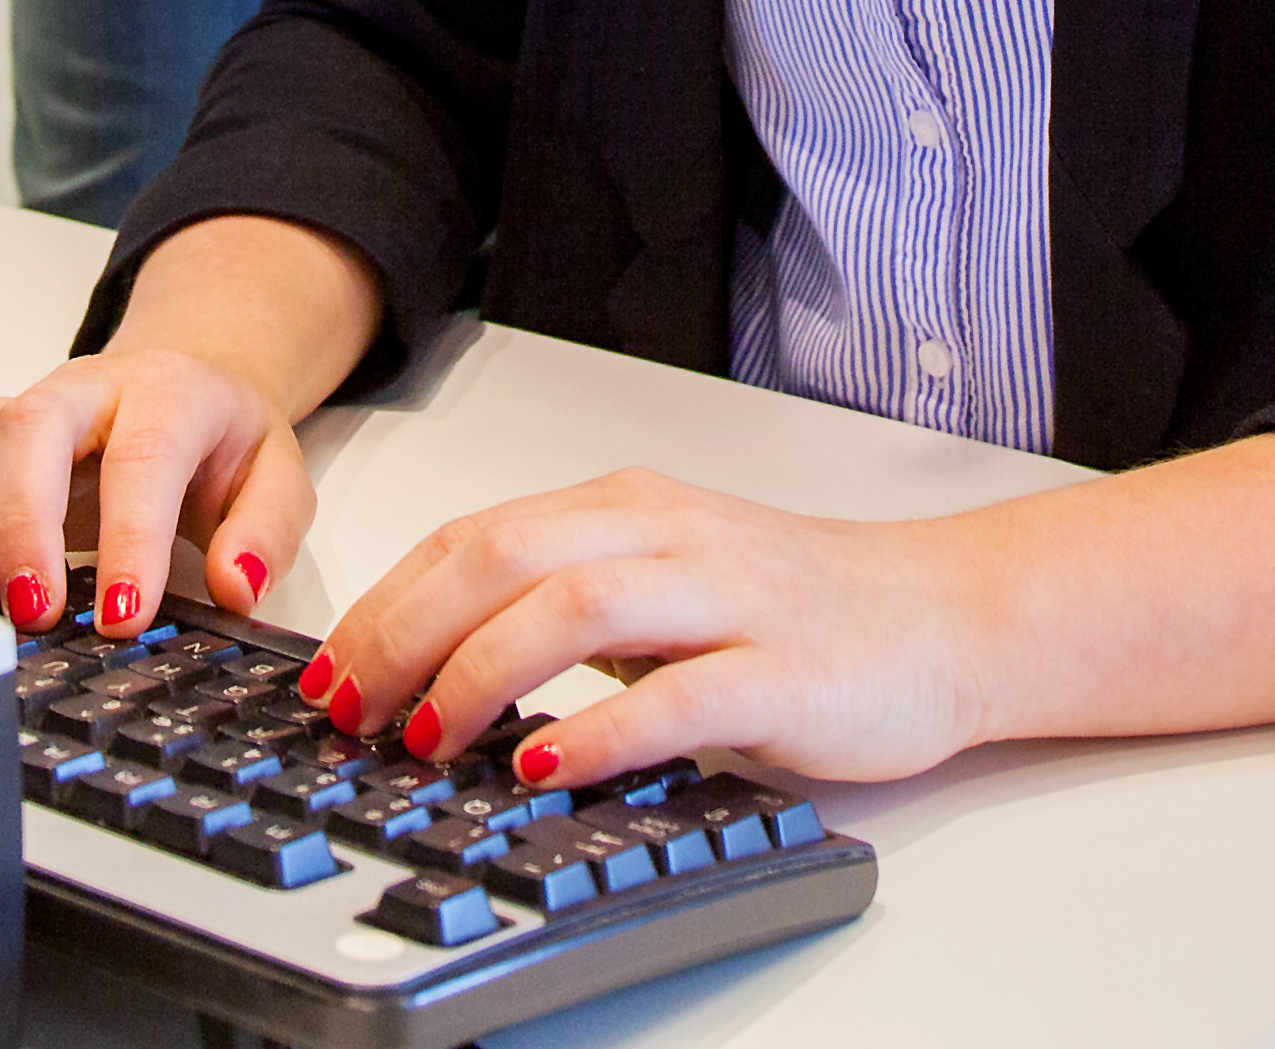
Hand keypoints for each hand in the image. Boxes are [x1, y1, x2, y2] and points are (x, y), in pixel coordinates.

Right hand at [0, 345, 315, 639]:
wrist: (188, 384)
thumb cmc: (224, 441)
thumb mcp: (278, 479)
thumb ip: (266, 532)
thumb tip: (238, 587)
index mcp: (171, 392)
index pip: (143, 455)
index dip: (129, 536)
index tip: (121, 613)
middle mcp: (90, 388)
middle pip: (33, 428)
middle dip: (22, 524)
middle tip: (33, 610)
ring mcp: (30, 406)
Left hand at [301, 470, 984, 791]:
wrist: (946, 616)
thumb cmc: (802, 605)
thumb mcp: (665, 577)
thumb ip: (567, 601)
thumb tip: (435, 661)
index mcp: (630, 508)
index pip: (477, 535)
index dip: (387, 604)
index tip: (328, 672)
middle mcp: (671, 536)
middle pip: (505, 558)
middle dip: (406, 635)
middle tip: (351, 708)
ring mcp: (730, 599)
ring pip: (576, 608)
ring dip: (483, 675)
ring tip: (430, 736)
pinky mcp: (784, 672)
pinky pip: (677, 695)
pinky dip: (599, 730)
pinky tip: (549, 766)